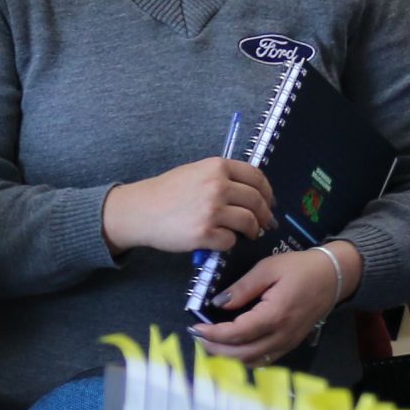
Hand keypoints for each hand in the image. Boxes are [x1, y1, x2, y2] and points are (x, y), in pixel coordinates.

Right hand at [102, 157, 272, 257]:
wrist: (141, 210)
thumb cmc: (166, 192)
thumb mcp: (196, 172)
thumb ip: (222, 177)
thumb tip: (252, 192)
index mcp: (217, 167)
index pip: (257, 177)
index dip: (267, 192)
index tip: (269, 202)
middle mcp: (218, 186)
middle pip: (257, 201)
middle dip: (264, 215)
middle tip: (264, 224)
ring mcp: (212, 210)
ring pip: (249, 222)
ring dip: (252, 231)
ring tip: (247, 234)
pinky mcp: (204, 233)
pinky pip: (231, 240)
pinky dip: (230, 243)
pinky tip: (222, 240)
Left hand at [197, 241, 357, 365]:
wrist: (333, 276)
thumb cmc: (301, 268)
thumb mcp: (268, 268)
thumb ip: (242, 287)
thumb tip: (218, 303)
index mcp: (275, 315)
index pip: (236, 333)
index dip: (213, 334)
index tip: (195, 328)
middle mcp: (281, 335)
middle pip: (241, 354)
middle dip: (215, 349)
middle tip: (198, 337)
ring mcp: (287, 343)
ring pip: (252, 361)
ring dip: (228, 356)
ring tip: (211, 343)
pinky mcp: (290, 344)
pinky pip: (263, 359)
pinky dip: (244, 358)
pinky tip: (232, 347)